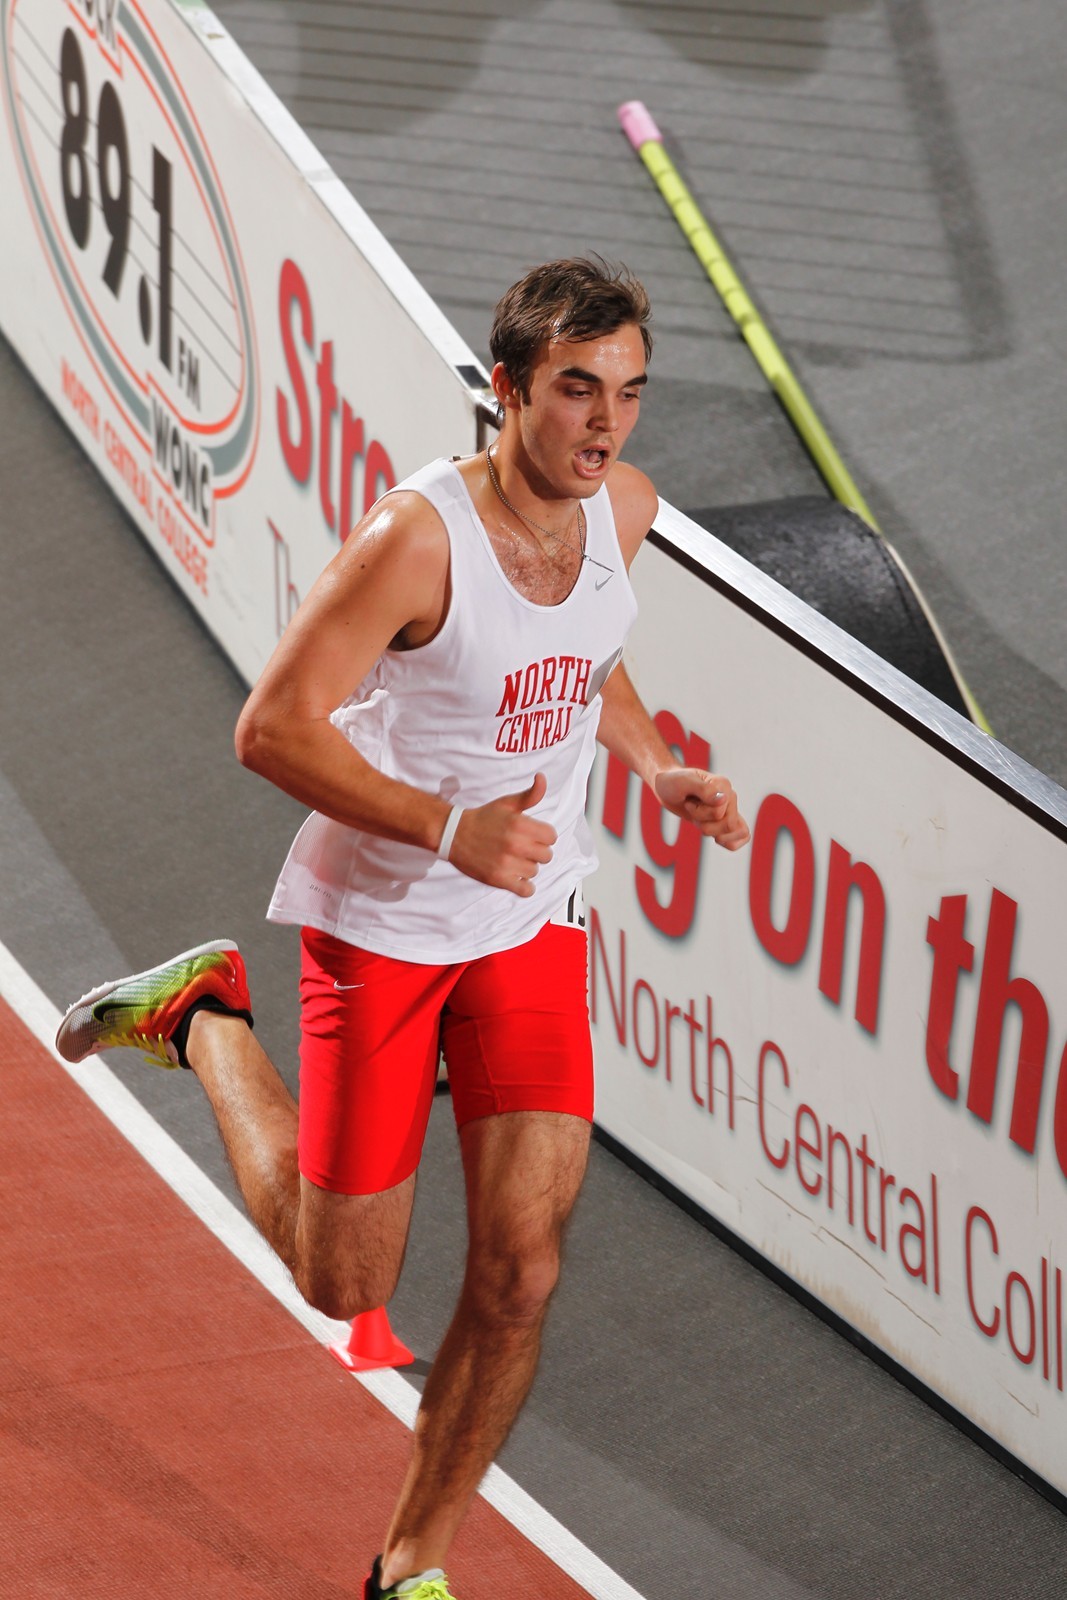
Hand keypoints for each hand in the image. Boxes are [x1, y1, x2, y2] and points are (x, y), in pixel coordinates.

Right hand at [450, 773, 556, 896]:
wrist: (454, 833)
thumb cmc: (483, 818)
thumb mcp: (507, 803)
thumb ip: (530, 794)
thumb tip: (542, 778)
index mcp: (521, 824)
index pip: (551, 837)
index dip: (544, 836)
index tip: (533, 836)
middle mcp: (516, 844)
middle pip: (546, 855)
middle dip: (536, 852)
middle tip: (523, 849)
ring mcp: (507, 863)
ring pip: (535, 871)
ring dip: (527, 867)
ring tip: (514, 860)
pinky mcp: (498, 878)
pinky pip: (525, 889)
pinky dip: (524, 886)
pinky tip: (517, 877)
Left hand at [654, 768, 750, 850]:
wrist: (667, 786)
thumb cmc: (674, 782)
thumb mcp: (684, 783)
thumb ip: (705, 791)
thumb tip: (723, 800)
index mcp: (723, 785)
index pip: (719, 812)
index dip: (700, 813)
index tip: (688, 802)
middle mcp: (730, 796)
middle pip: (728, 825)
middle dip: (705, 825)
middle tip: (693, 812)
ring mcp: (730, 809)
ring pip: (734, 832)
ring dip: (711, 831)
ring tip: (700, 820)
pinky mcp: (726, 819)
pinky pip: (743, 836)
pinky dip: (730, 842)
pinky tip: (716, 837)